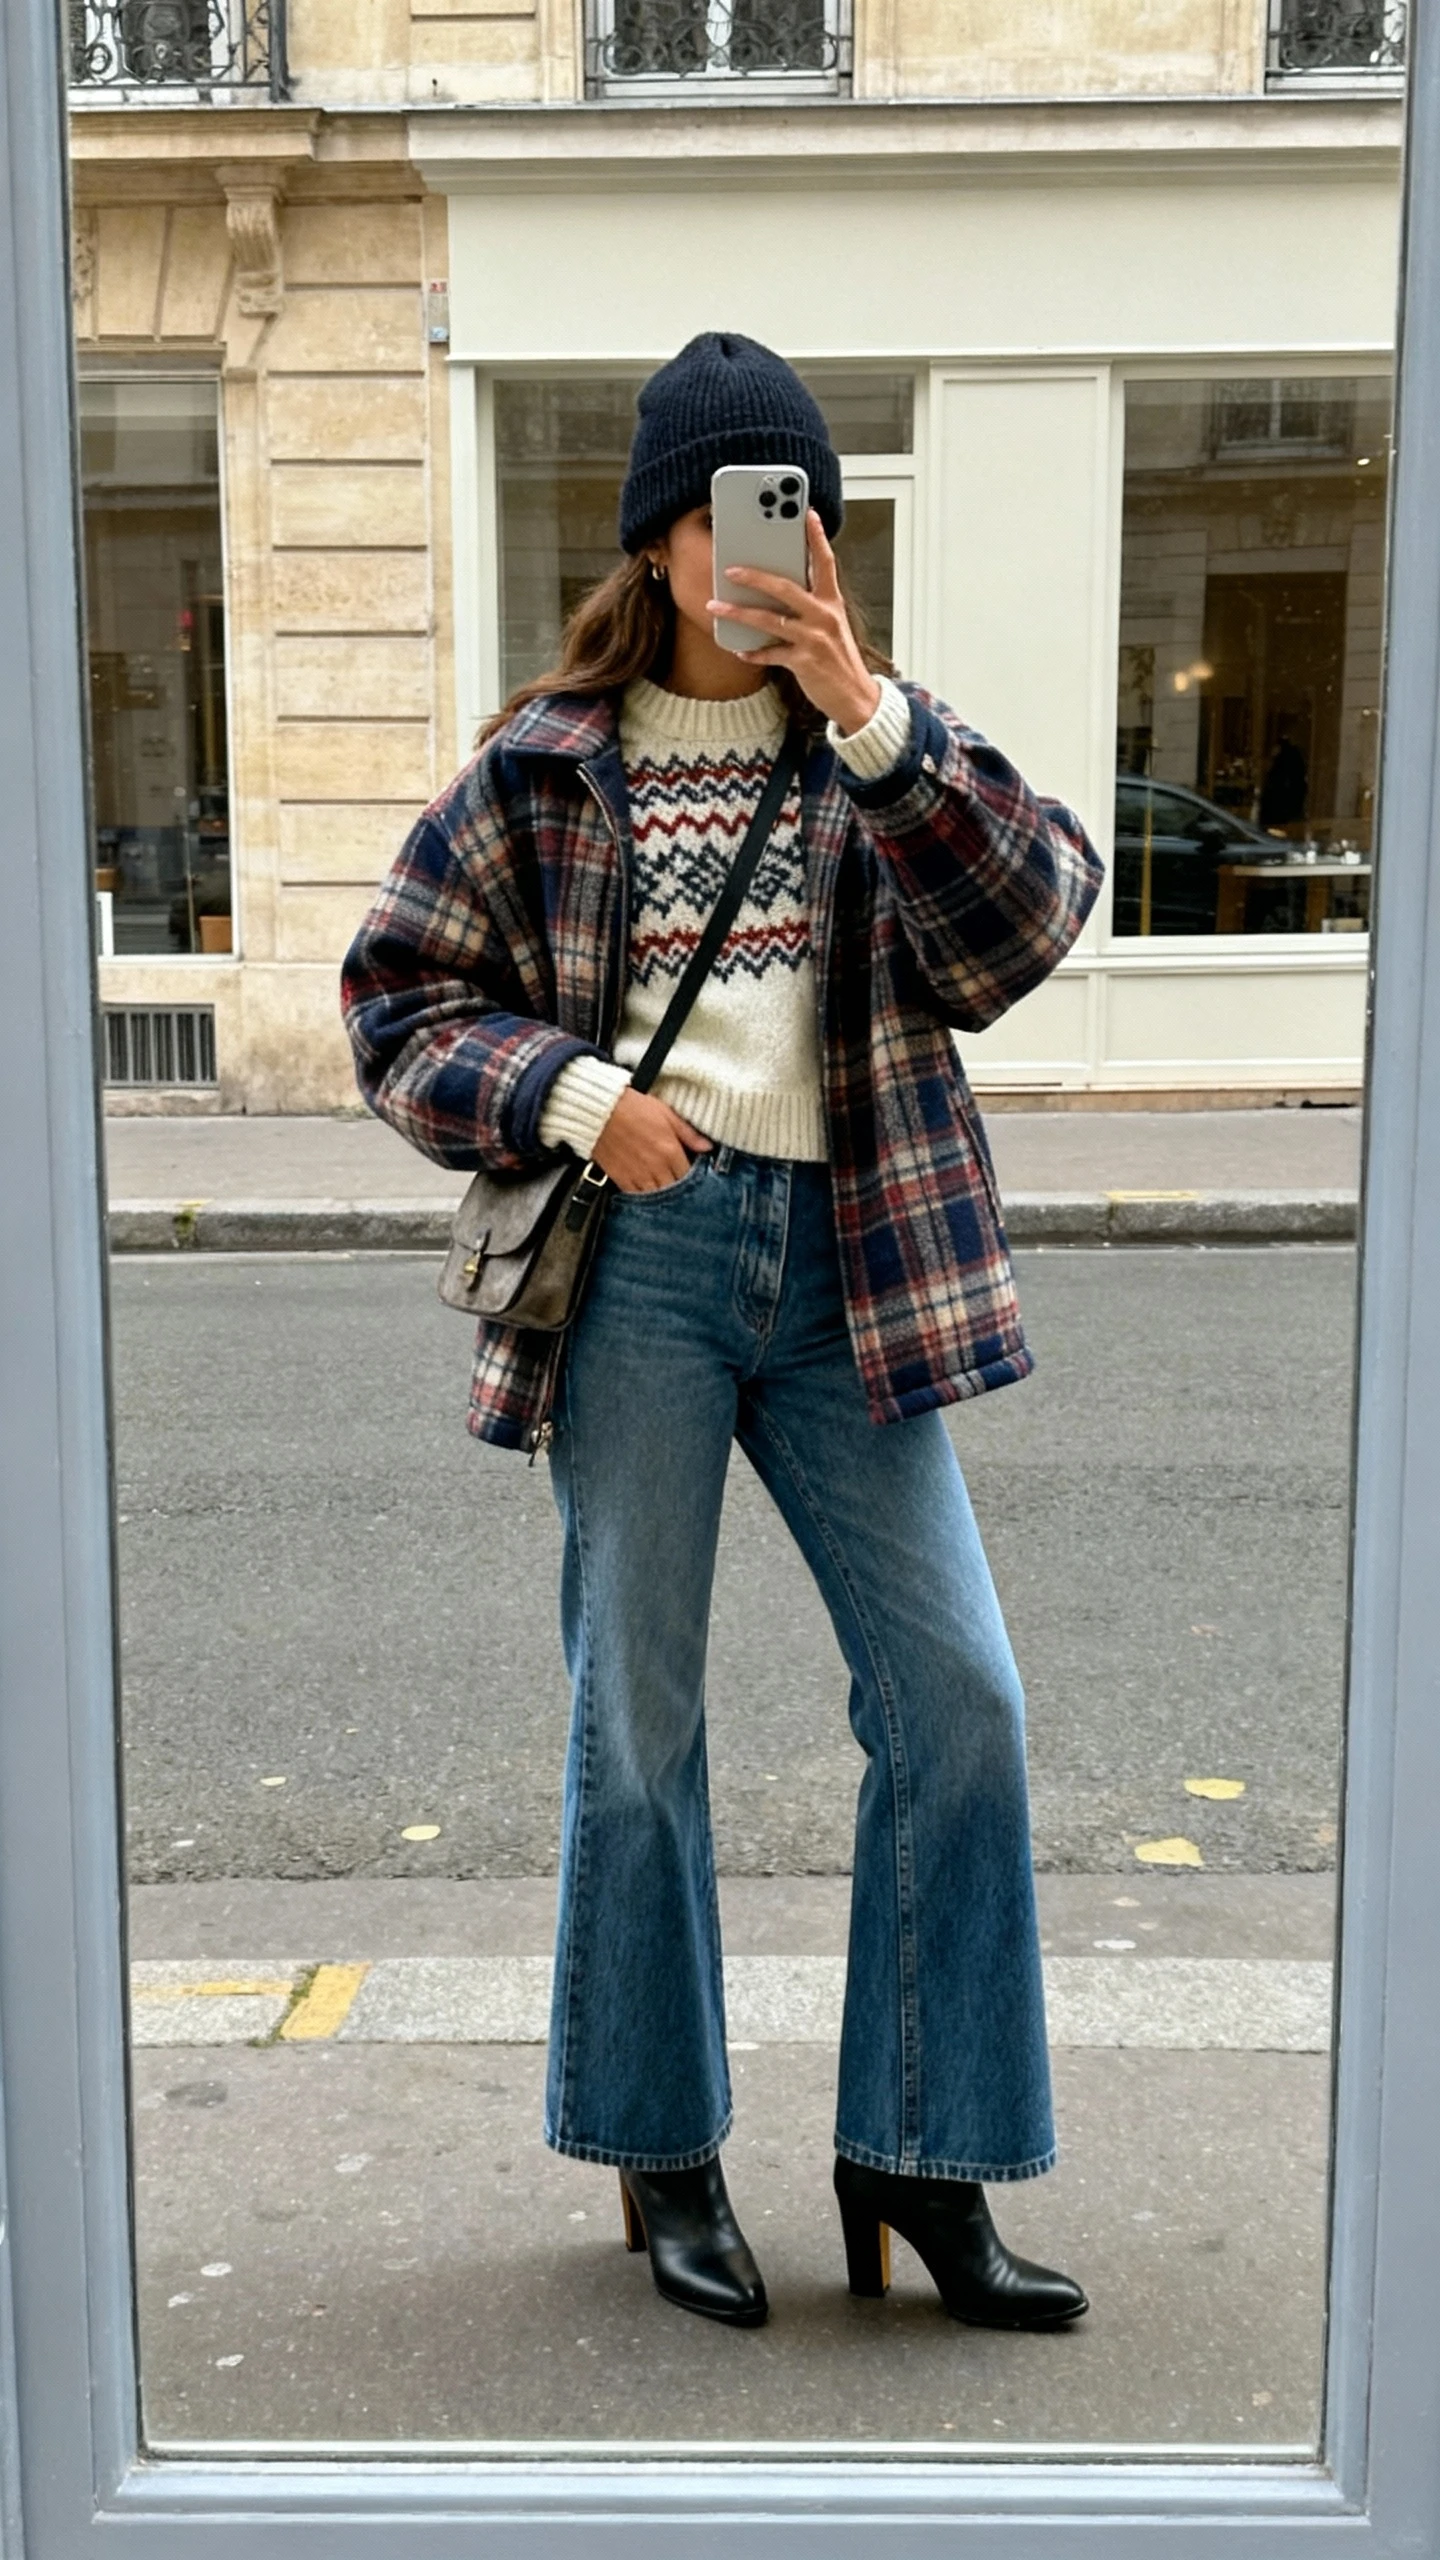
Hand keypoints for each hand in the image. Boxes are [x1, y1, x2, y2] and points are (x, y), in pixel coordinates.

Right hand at [591, 1088, 711, 1192]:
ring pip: (657, 1197)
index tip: (691, 1173)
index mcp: (670, 1151)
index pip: (689, 1175)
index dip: (692, 1177)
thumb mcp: (666, 1113)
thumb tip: (708, 1147)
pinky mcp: (621, 1178)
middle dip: (679, 1188)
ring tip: (665, 1189)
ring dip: (663, 1195)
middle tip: (680, 1184)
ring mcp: (638, 1175)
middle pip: (674, 1189)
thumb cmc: (633, 1107)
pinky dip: (644, 1197)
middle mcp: (656, 1167)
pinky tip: (648, 1192)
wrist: (600, 1110)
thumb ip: (689, 1133)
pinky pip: (637, 1196)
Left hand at [709, 510, 881, 736]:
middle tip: (730, 569)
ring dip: (739, 613)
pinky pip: (770, 653)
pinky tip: (739, 648)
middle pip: (785, 587)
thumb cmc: (838, 658)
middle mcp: (824, 615)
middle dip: (755, 576)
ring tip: (716, 607)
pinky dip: (753, 652)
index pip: (826, 562)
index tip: (806, 513)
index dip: (817, 537)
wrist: (855, 697)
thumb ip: (811, 604)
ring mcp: (814, 639)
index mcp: (832, 602)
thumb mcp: (832, 625)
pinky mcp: (804, 662)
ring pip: (769, 620)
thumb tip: (778, 589)